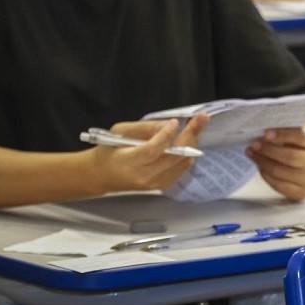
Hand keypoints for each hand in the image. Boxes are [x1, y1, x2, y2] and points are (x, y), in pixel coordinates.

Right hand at [90, 116, 207, 191]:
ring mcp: (156, 183)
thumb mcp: (119, 132)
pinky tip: (188, 141)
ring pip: (183, 163)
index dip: (167, 135)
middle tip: (201, 118)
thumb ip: (143, 128)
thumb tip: (168, 125)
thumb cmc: (109, 150)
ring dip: (192, 143)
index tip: (176, 121)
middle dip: (190, 135)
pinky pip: (182, 169)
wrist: (103, 175)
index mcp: (129, 162)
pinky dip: (188, 154)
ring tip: (196, 126)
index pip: (153, 150)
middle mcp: (145, 176)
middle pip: (174, 157)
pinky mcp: (162, 185)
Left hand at [247, 127, 304, 200]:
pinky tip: (259, 167)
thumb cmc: (296, 148)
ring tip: (251, 153)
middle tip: (253, 144)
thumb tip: (262, 134)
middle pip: (290, 157)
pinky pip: (279, 185)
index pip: (300, 138)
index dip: (283, 135)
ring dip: (262, 162)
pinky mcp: (302, 192)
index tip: (265, 133)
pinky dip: (266, 175)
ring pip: (281, 172)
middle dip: (268, 150)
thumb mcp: (294, 139)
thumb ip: (282, 135)